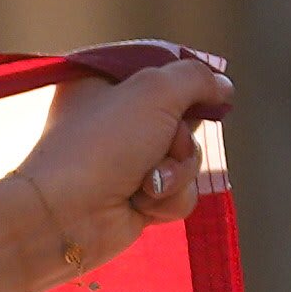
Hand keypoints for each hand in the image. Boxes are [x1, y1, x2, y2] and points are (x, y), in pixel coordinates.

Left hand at [3, 49, 233, 283]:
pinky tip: (141, 203)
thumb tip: (224, 87)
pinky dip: (168, 199)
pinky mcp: (139, 199)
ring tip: (147, 182)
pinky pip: (179, 192)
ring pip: (187, 159)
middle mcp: (117, 121)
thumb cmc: (102, 145)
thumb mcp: (153, 91)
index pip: (165, 74)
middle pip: (184, 118)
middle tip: (161, 144)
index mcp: (107, 83)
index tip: (205, 95)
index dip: (188, 86)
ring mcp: (128, 162)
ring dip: (177, 171)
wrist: (66, 217)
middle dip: (181, 137)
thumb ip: (195, 78)